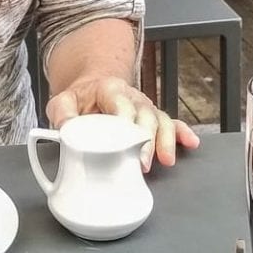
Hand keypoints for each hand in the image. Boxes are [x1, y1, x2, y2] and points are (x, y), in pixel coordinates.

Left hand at [46, 75, 200, 171]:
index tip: (126, 139)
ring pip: (161, 120)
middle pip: (145, 114)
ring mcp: (144, 108)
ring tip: (166, 160)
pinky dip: (182, 133)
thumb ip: (62, 113)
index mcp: (109, 89)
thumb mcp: (62, 100)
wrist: (91, 90)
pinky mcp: (152, 119)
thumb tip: (65, 130)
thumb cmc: (79, 99)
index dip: (126, 121)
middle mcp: (132, 97)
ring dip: (166, 140)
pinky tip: (190, 143)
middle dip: (147, 138)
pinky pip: (172, 123)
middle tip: (143, 162)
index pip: (121, 103)